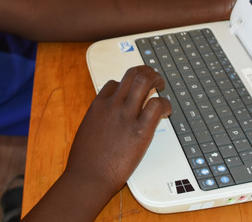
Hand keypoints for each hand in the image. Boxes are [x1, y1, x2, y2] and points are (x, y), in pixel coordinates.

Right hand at [63, 65, 170, 196]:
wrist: (88, 178)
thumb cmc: (85, 162)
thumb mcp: (86, 133)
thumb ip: (98, 123)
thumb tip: (105, 124)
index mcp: (98, 106)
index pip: (114, 84)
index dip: (126, 86)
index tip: (133, 94)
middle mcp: (113, 105)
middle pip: (132, 74)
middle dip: (145, 72)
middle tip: (154, 80)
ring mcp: (126, 116)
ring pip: (144, 81)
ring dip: (156, 79)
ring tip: (161, 86)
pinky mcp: (140, 130)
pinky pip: (157, 105)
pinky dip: (165, 104)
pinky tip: (166, 111)